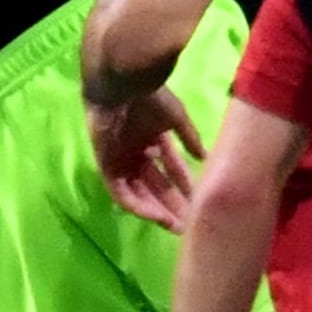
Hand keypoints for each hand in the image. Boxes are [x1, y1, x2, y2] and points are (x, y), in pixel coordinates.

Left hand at [88, 83, 204, 230]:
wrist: (121, 85)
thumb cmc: (149, 96)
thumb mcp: (176, 117)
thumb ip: (189, 138)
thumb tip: (205, 157)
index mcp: (152, 140)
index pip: (169, 168)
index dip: (183, 185)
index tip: (198, 202)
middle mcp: (136, 153)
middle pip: (154, 185)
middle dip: (171, 204)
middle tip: (187, 224)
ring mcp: (120, 161)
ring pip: (139, 193)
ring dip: (155, 210)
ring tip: (173, 226)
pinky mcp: (106, 166)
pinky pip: (121, 192)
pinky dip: (138, 205)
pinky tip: (155, 215)